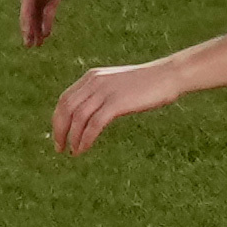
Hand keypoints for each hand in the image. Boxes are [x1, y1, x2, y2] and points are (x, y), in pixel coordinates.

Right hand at [19, 0, 125, 47]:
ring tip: (37, 43)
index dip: (26, 16)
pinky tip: (48, 31)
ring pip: (41, 3)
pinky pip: (52, 2)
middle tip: (30, 45)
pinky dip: (48, 16)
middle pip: (33, 1)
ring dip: (38, 22)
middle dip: (30, 23)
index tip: (28, 35)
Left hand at [52, 60, 181, 156]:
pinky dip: (85, 139)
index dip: (57, 119)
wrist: (168, 75)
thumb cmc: (147, 84)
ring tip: (73, 152)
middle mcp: (94, 82)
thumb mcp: (117, 85)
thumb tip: (90, 115)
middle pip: (66, 109)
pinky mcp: (116, 103)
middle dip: (59, 130)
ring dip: (71, 137)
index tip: (59, 135)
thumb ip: (102, 95)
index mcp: (92, 77)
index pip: (64, 99)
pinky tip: (84, 148)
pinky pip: (94, 124)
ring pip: (77, 118)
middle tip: (59, 148)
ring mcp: (105, 92)